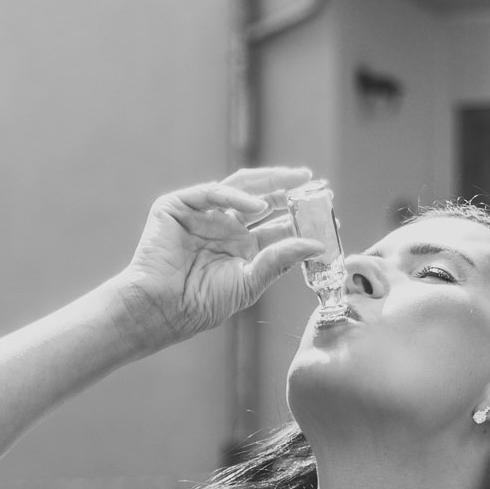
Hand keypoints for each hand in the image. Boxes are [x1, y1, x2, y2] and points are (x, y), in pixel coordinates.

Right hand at [108, 166, 320, 352]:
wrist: (161, 308)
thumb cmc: (200, 303)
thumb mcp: (249, 282)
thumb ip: (281, 260)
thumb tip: (316, 245)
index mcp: (241, 248)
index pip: (276, 225)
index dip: (300, 218)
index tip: (328, 213)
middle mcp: (224, 227)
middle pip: (261, 200)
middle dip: (288, 190)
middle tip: (316, 184)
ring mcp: (202, 214)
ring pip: (240, 188)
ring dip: (269, 181)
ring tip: (297, 180)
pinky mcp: (178, 206)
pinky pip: (212, 193)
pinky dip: (235, 196)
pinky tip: (257, 206)